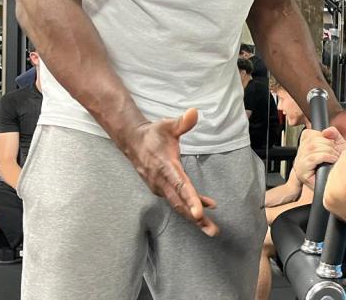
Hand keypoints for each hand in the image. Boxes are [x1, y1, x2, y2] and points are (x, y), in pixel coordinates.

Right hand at [123, 108, 218, 235]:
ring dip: (195, 218)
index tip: (199, 213)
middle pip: (181, 203)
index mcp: (166, 168)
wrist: (133, 142)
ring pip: (179, 205)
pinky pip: (178, 200)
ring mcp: (161, 187)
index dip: (190, 200)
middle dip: (197, 219)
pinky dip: (191, 207)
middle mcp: (163, 182)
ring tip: (211, 230)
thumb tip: (194, 112)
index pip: (180, 186)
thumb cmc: (153, 134)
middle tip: (212, 231)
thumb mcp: (167, 125)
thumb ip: (182, 122)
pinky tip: (205, 210)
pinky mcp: (162, 189)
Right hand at [294, 126, 345, 189]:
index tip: (331, 143)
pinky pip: (313, 158)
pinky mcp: (302, 173)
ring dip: (328, 151)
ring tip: (335, 157)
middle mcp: (299, 155)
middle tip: (336, 152)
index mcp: (305, 147)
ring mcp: (299, 164)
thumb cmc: (337, 166)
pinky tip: (332, 161)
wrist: (339, 184)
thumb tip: (327, 131)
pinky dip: (326, 157)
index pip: (308, 134)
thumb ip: (333, 134)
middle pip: (312, 140)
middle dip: (328, 144)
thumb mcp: (337, 146)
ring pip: (313, 148)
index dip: (322, 136)